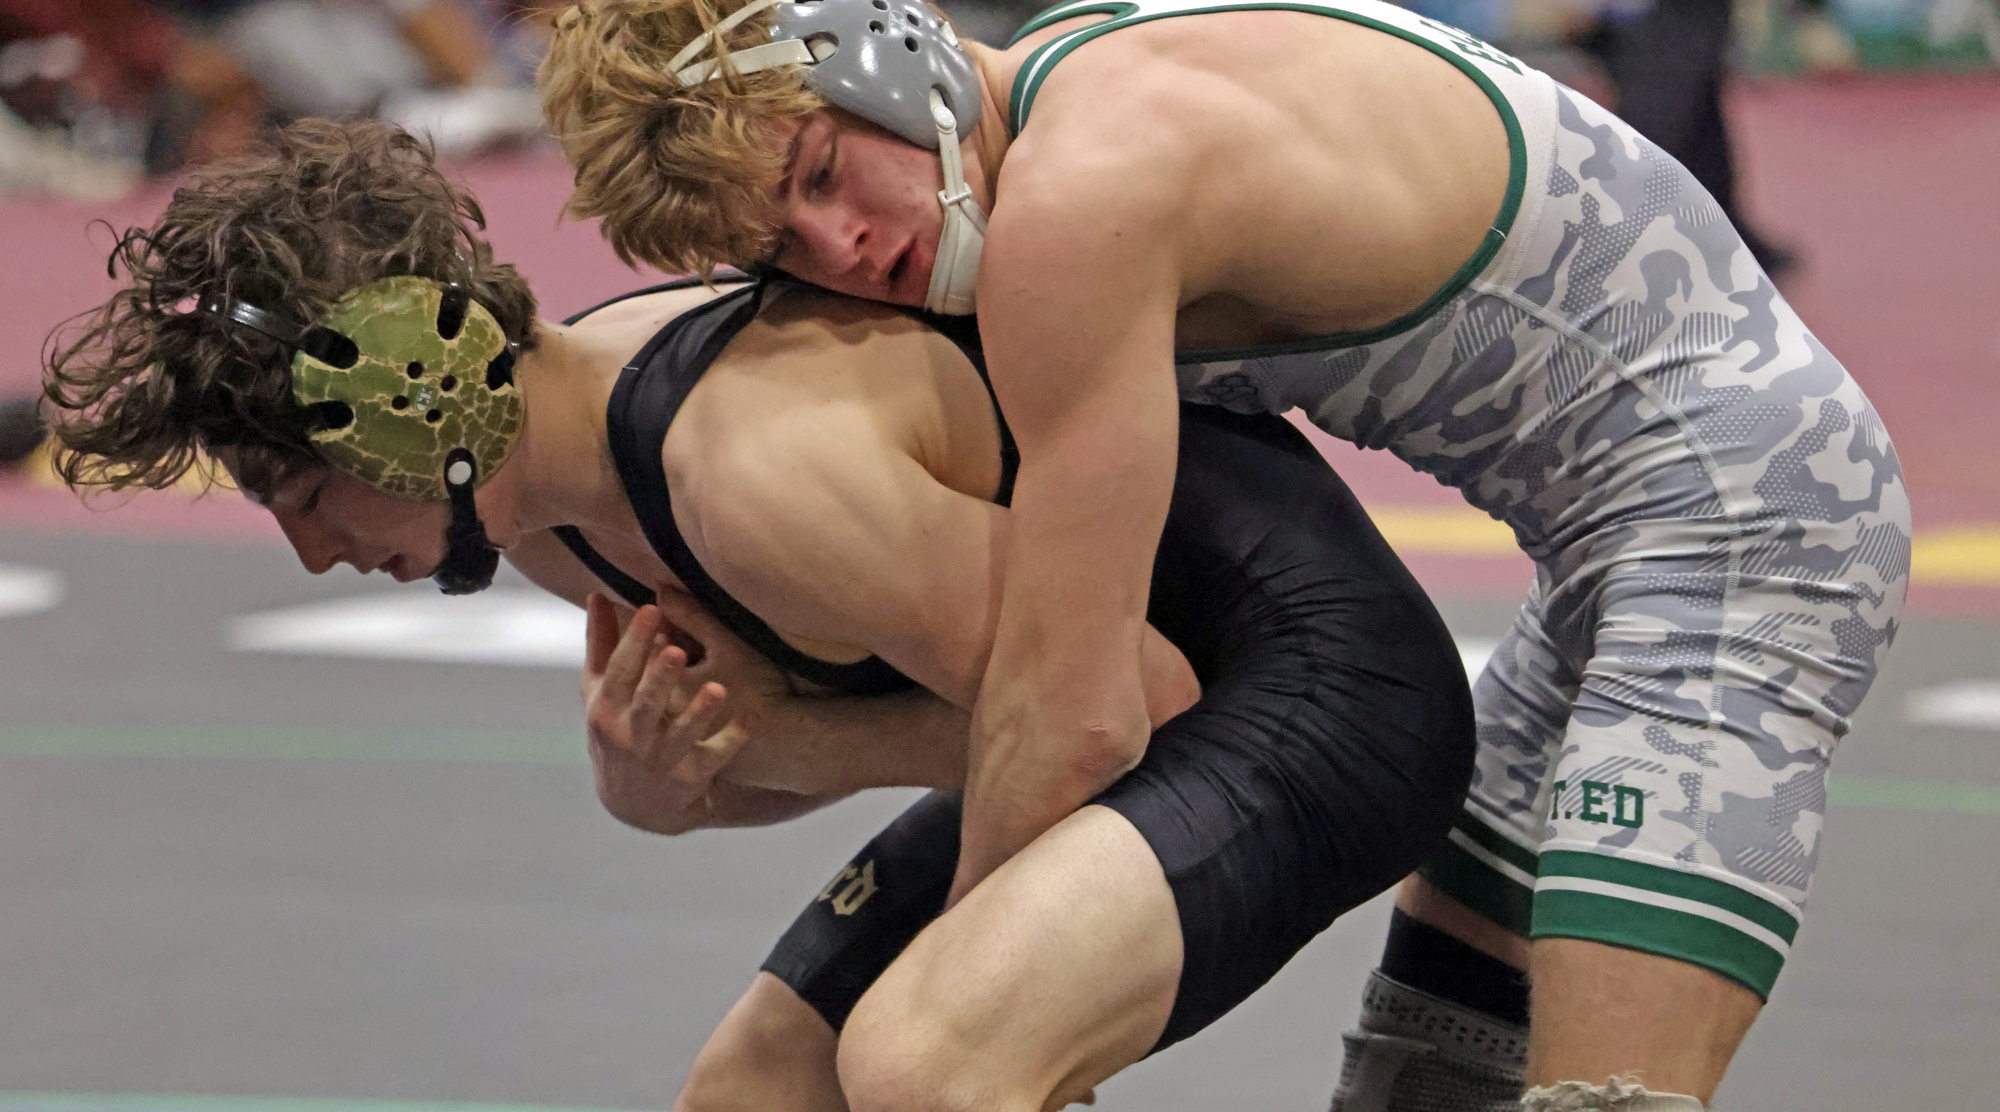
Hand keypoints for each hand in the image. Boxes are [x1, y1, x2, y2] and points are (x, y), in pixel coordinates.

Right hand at [581, 592, 747, 833]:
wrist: (631, 805)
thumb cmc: (616, 731)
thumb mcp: (599, 695)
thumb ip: (601, 645)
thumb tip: (597, 593)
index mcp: (606, 710)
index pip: (619, 673)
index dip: (634, 643)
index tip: (652, 610)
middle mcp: (630, 737)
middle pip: (646, 704)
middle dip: (659, 678)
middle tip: (676, 649)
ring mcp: (660, 760)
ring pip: (681, 735)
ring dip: (698, 713)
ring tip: (718, 688)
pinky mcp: (690, 778)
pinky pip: (715, 758)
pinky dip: (732, 741)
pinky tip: (750, 721)